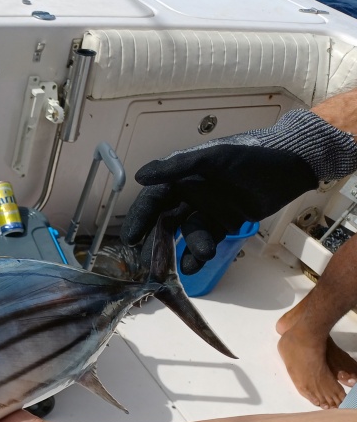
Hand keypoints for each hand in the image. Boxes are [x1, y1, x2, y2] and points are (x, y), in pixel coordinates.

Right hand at [121, 109, 355, 273]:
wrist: (290, 164)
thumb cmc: (249, 156)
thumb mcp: (211, 158)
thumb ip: (175, 167)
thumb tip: (139, 176)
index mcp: (182, 175)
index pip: (153, 199)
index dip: (140, 218)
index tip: (131, 239)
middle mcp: (190, 193)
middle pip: (165, 221)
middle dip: (157, 242)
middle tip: (150, 264)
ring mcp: (207, 209)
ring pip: (188, 233)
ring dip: (190, 246)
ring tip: (200, 256)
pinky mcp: (224, 223)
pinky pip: (207, 240)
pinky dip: (199, 254)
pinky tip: (195, 265)